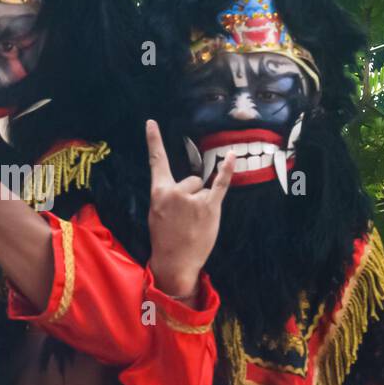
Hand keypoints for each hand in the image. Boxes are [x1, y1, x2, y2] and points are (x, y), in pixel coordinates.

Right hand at [144, 120, 234, 301]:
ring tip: (194, 222)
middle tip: (185, 219)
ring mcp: (193, 199)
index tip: (151, 122)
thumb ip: (168, 195)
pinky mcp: (210, 207)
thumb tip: (185, 186)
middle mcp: (175, 192)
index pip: (156, 161)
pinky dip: (227, 170)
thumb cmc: (166, 238)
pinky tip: (232, 156)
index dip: (153, 140)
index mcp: (159, 192)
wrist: (174, 262)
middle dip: (191, 195)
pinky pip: (220, 184)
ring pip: (202, 187)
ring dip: (202, 202)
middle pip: (191, 179)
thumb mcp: (157, 213)